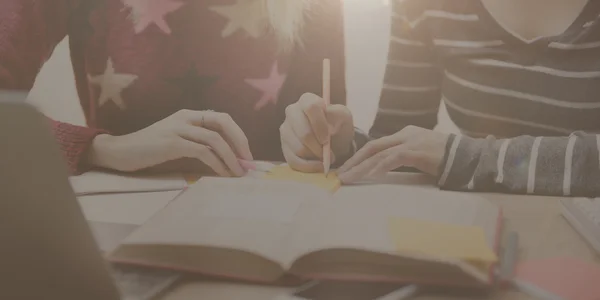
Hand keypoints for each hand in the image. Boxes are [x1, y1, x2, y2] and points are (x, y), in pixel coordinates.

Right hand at [87, 109, 252, 175]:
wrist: (119, 152)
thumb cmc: (148, 150)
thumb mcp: (176, 139)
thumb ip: (196, 141)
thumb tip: (226, 156)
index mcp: (188, 115)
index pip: (222, 118)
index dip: (238, 134)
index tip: (247, 154)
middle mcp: (185, 117)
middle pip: (223, 122)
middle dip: (241, 142)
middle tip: (249, 162)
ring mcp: (178, 128)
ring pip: (215, 139)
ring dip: (232, 158)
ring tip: (239, 174)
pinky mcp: (172, 143)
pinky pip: (202, 151)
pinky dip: (217, 163)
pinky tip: (223, 174)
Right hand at [280, 93, 353, 171]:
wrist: (334, 140)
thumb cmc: (338, 126)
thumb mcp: (344, 117)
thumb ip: (338, 117)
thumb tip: (329, 127)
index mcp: (307, 100)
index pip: (311, 108)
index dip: (320, 125)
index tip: (327, 139)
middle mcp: (292, 112)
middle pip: (303, 132)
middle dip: (318, 146)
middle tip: (329, 154)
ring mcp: (285, 130)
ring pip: (298, 148)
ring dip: (315, 157)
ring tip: (325, 158)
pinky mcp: (284, 147)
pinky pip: (293, 161)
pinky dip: (309, 167)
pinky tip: (318, 166)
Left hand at [337, 126, 448, 182]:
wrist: (467, 156)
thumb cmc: (446, 159)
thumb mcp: (420, 156)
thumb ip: (404, 159)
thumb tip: (384, 170)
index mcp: (404, 134)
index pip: (376, 145)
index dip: (360, 157)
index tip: (348, 169)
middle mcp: (404, 135)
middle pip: (372, 147)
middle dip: (354, 161)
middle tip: (340, 174)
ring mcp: (409, 142)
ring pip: (378, 154)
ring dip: (361, 167)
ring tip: (348, 178)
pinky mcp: (415, 151)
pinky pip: (392, 159)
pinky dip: (379, 168)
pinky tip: (369, 176)